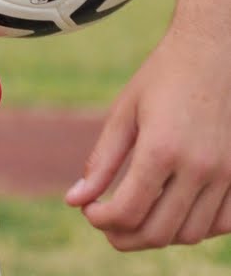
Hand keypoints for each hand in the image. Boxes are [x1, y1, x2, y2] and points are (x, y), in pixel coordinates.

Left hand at [65, 22, 230, 247]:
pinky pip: (222, 224)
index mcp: (161, 149)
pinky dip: (196, 228)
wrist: (211, 54)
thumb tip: (74, 201)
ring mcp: (225, 175)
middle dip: (125, 237)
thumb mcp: (124, 112)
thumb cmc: (162, 77)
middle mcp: (197, 168)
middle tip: (107, 225)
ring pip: (190, 234)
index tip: (89, 211)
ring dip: (160, 235)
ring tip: (138, 217)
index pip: (128, 210)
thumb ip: (102, 160)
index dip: (101, 220)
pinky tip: (175, 211)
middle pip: (159, 232)